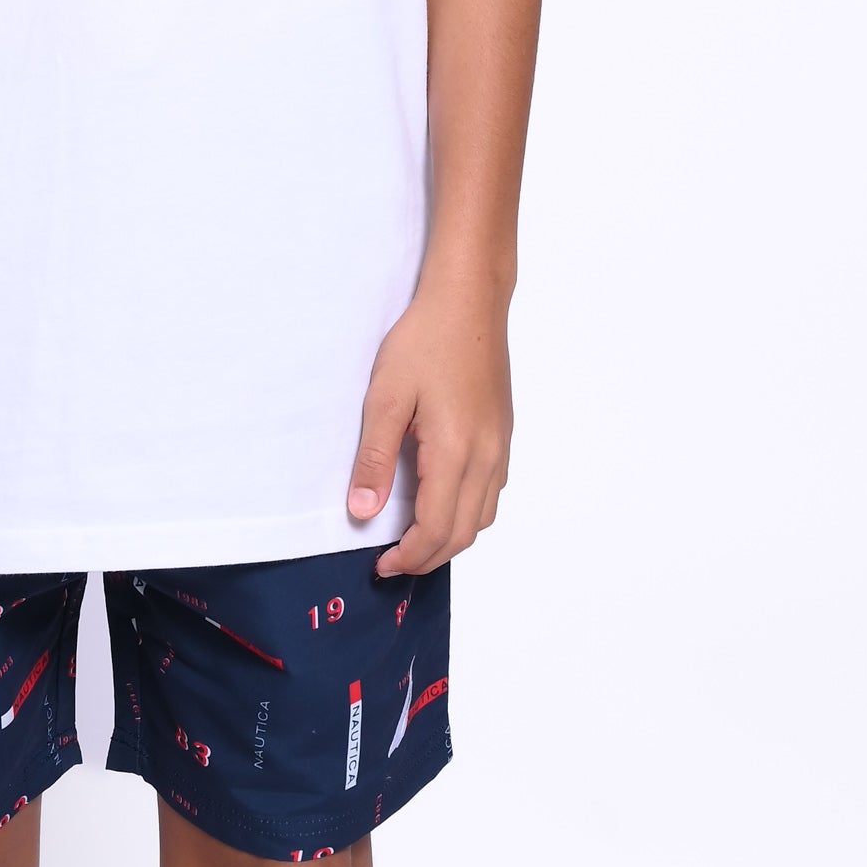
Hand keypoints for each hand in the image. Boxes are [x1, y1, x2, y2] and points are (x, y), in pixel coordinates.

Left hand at [346, 273, 512, 575]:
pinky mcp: (503, 433)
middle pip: (465, 533)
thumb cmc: (425, 341)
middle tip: (392, 563)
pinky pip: (492, 491)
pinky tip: (442, 500)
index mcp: (455, 452)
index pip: (437, 529)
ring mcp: (500, 446)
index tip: (380, 565)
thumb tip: (363, 512)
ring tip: (415, 538)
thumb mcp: (385, 397)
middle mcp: (486, 457)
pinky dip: (469, 512)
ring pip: (484, 516)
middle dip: (428, 558)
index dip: (408, 557)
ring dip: (451, 538)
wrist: (469, 301)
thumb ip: (374, 459)